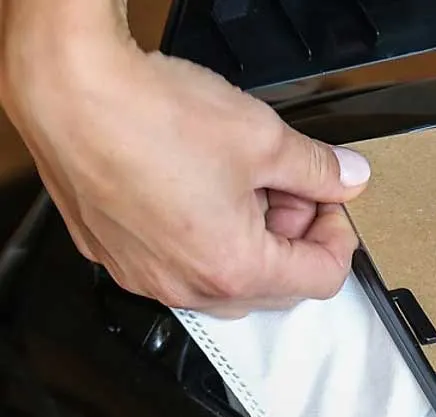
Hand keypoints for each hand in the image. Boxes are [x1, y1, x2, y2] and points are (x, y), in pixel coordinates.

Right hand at [0, 1, 368, 316]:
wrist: (69, 92)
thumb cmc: (153, 116)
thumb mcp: (264, 138)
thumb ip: (318, 168)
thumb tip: (349, 178)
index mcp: (233, 269)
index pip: (321, 280)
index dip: (338, 237)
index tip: (332, 202)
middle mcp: (186, 287)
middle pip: (274, 285)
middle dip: (295, 237)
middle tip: (292, 187)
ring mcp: (146, 276)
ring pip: (226, 278)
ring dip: (252, 239)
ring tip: (246, 182)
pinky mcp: (117, 255)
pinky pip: (180, 264)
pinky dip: (206, 236)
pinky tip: (202, 187)